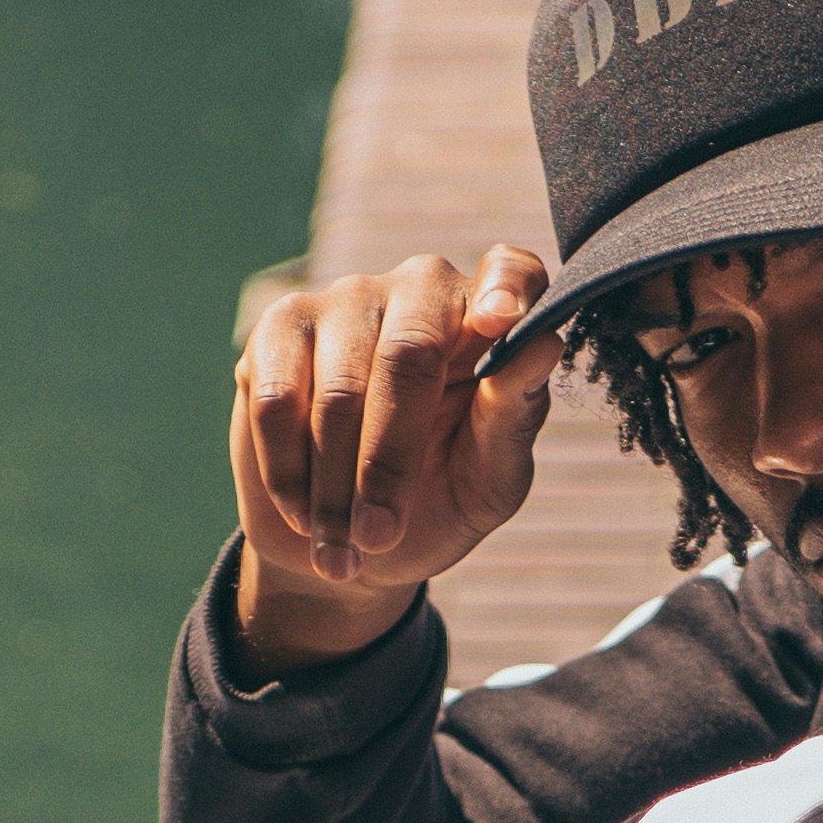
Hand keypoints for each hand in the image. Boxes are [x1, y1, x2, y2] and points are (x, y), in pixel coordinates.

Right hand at [232, 244, 560, 661]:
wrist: (350, 543)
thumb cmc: (437, 502)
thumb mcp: (489, 480)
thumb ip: (513, 417)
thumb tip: (544, 345)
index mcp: (487, 319)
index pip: (510, 271)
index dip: (506, 289)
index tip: (500, 322)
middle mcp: (419, 290)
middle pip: (408, 355)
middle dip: (390, 461)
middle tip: (381, 536)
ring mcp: (345, 300)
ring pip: (337, 392)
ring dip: (335, 488)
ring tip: (344, 551)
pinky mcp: (279, 329)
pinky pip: (278, 401)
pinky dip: (288, 472)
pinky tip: (304, 515)